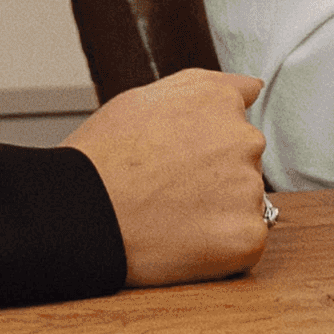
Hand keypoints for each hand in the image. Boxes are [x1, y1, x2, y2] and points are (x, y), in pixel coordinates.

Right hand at [61, 69, 271, 286]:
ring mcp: (250, 190)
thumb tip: (253, 87)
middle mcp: (245, 140)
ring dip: (217, 213)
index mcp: (221, 102)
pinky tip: (182, 241)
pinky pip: (245, 242)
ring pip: (244, 204)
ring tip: (169, 216)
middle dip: (214, 180)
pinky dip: (220, 248)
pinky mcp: (247, 236)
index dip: (199, 150)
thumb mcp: (146, 97)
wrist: (80, 212)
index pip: (235, 126)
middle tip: (166, 192)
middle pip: (242, 166)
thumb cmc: (100, 158)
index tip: (174, 164)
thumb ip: (208, 86)